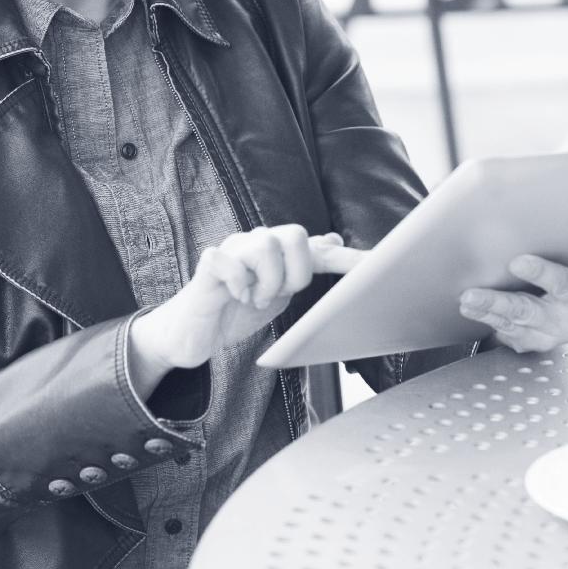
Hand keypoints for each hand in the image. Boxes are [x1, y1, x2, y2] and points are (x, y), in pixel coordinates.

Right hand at [130, 226, 363, 379]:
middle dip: (297, 273)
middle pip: (295, 234)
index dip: (349, 259)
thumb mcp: (276, 294)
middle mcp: (256, 243)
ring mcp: (232, 250)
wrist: (190, 334)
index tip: (377, 267)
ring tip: (254, 299)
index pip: (320, 249)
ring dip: (267, 282)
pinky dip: (238, 284)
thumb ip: (302, 269)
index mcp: (278, 253)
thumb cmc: (232, 311)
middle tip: (279, 296)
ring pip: (266, 245)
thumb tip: (333, 239)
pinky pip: (230, 261)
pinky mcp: (209, 264)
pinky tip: (234, 296)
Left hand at [459, 227, 567, 353]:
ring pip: (527, 312)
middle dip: (541, 273)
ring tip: (472, 295)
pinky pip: (508, 328)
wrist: (557, 313)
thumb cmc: (562, 267)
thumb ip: (558, 231)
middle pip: (564, 286)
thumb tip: (527, 185)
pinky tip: (470, 306)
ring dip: (497, 302)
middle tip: (518, 262)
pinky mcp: (536, 338)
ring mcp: (558, 324)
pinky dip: (486, 315)